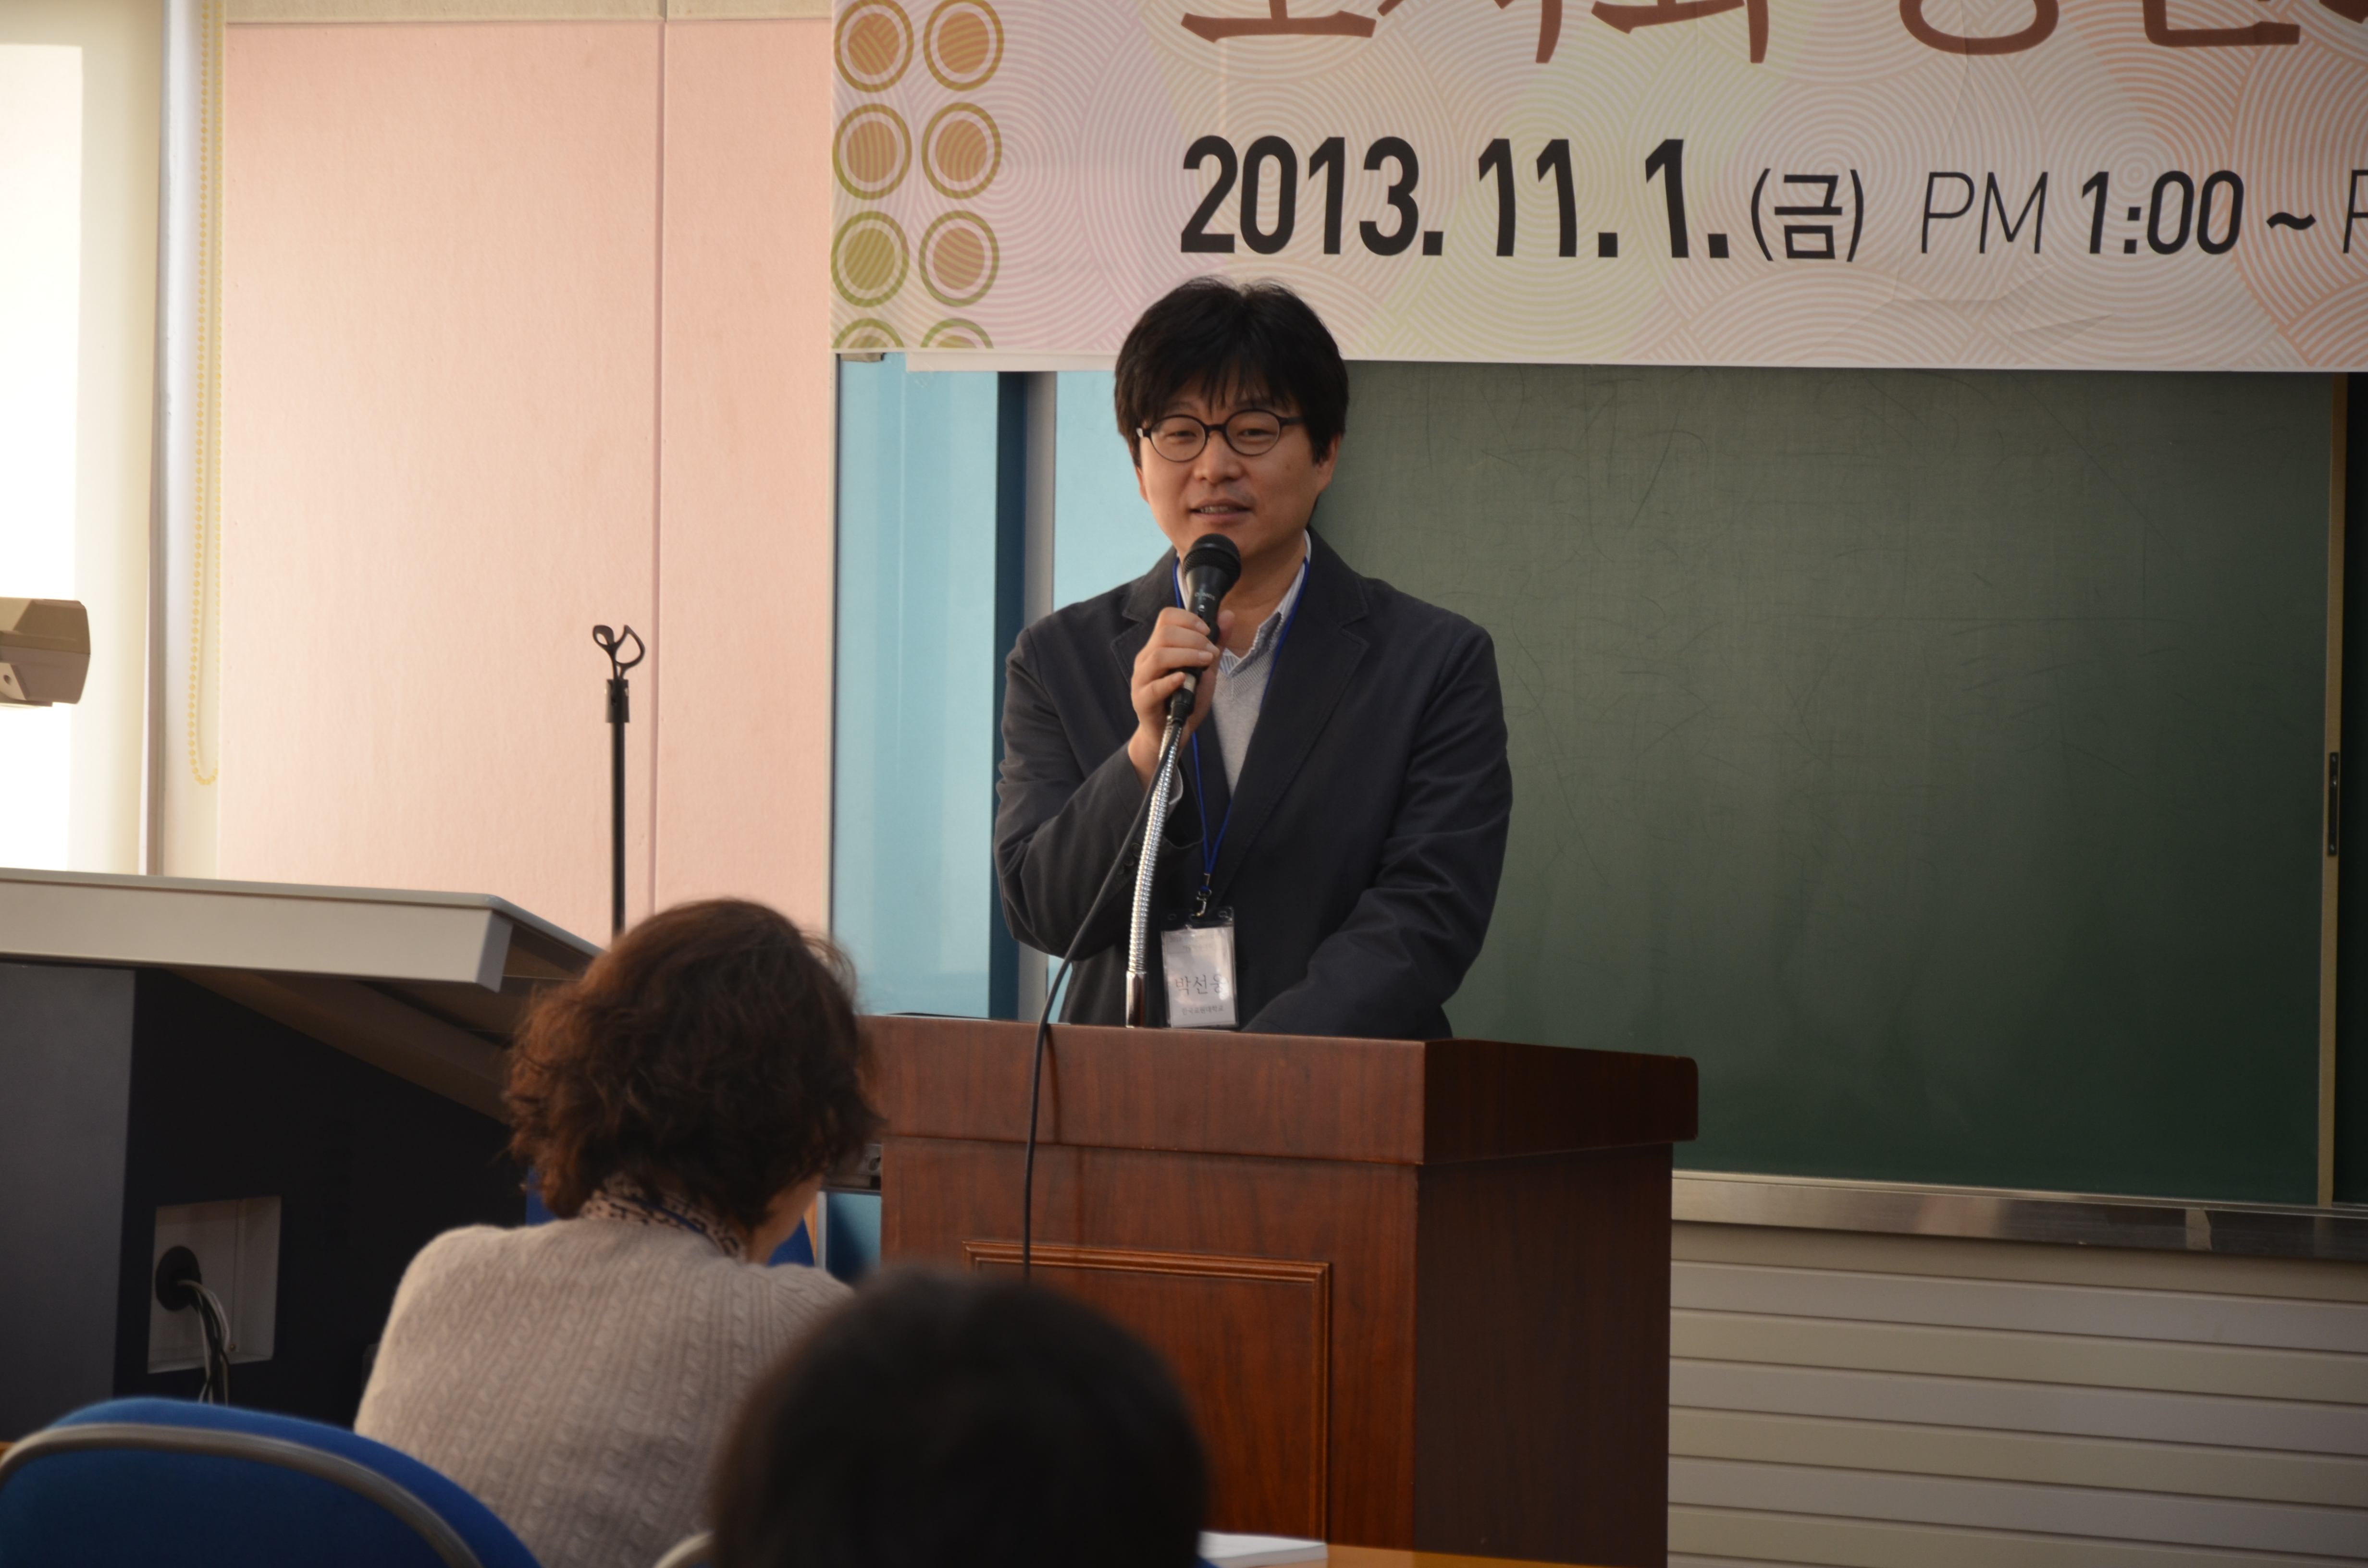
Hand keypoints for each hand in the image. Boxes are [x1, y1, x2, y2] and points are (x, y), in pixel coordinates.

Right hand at [1128, 606, 1233, 785]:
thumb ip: (1215, 643)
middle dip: (1193, 638)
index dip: (1188, 618)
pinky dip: (1170, 680)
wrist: (1171, 734)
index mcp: (1158, 647)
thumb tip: (1227, 615)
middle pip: (1164, 634)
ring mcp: (1142, 680)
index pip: (1166, 618)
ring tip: (1206, 662)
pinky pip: (1153, 687)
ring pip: (1158, 656)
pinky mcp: (1142, 700)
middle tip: (1211, 652)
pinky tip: (1184, 679)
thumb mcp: (1205, 669)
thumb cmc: (1184, 699)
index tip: (1207, 630)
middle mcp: (1146, 659)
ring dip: (1187, 655)